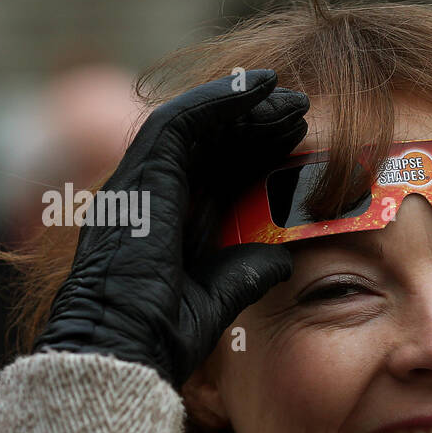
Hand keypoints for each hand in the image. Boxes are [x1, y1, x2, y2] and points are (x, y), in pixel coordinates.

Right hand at [33, 69, 308, 387]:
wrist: (128, 344)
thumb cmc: (166, 332)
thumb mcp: (222, 293)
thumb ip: (250, 269)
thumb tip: (285, 255)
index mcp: (169, 220)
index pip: (216, 170)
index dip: (258, 150)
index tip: (301, 140)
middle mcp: (152, 194)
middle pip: (210, 142)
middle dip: (257, 122)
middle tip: (303, 109)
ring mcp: (142, 181)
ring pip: (196, 123)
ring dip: (245, 105)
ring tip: (291, 98)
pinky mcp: (140, 173)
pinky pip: (180, 120)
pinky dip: (219, 98)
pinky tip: (258, 88)